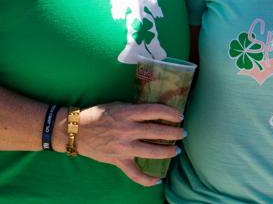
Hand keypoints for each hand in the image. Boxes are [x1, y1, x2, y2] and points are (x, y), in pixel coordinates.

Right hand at [54, 103, 185, 185]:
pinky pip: (135, 174)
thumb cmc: (98, 114)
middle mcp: (127, 130)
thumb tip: (154, 113)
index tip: (180, 116)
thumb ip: (135, 110)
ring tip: (176, 150)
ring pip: (151, 151)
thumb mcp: (118, 105)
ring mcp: (123, 147)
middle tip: (183, 133)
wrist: (75, 131)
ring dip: (167, 151)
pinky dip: (147, 179)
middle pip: (157, 131)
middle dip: (174, 133)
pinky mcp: (117, 160)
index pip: (155, 111)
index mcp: (128, 113)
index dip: (170, 113)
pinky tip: (158, 180)